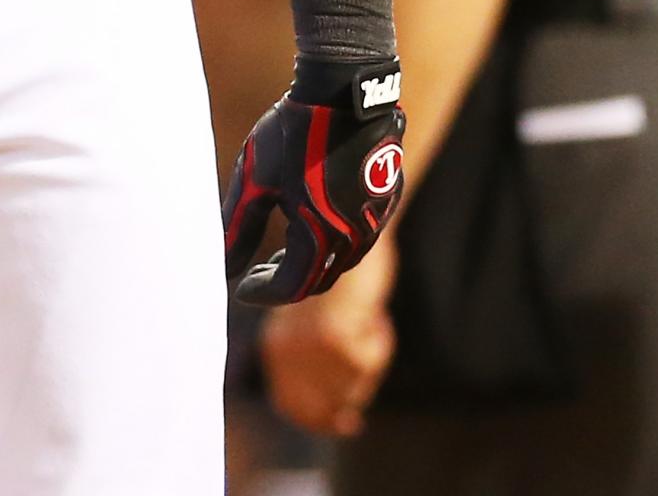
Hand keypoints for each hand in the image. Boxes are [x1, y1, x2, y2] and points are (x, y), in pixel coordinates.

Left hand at [224, 54, 404, 304]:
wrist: (344, 89)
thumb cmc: (294, 132)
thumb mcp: (256, 178)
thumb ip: (238, 226)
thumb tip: (224, 266)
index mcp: (322, 234)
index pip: (292, 287)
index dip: (263, 292)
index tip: (240, 287)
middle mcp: (356, 235)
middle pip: (320, 279)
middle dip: (286, 281)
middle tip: (257, 271)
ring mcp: (377, 216)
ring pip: (342, 259)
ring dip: (311, 262)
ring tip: (280, 250)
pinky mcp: (388, 196)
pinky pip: (359, 235)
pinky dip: (332, 240)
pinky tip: (312, 220)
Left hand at [264, 240, 398, 435]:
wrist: (349, 233)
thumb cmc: (336, 275)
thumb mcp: (312, 317)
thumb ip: (315, 353)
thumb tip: (335, 411)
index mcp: (276, 343)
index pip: (290, 402)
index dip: (317, 420)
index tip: (344, 424)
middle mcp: (287, 350)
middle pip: (321, 406)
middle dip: (344, 405)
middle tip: (353, 419)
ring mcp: (314, 349)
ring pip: (354, 384)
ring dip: (369, 362)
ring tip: (367, 328)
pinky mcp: (340, 343)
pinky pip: (372, 362)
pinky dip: (381, 343)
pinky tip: (376, 317)